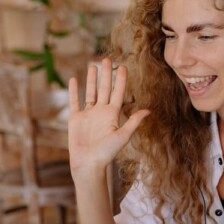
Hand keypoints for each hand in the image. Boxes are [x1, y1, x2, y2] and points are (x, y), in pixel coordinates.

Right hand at [67, 59, 148, 175]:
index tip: (123, 66)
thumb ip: (133, 122)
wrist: (88, 164)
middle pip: (104, 88)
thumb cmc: (107, 153)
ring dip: (92, 79)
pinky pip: (74, 101)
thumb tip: (149, 110)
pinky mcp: (76, 118)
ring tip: (93, 66)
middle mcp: (101, 112)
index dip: (120, 79)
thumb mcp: (123, 136)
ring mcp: (88, 114)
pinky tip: (75, 79)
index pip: (117, 92)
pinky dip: (74, 91)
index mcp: (112, 114)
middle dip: (106, 74)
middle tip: (107, 59)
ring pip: (90, 92)